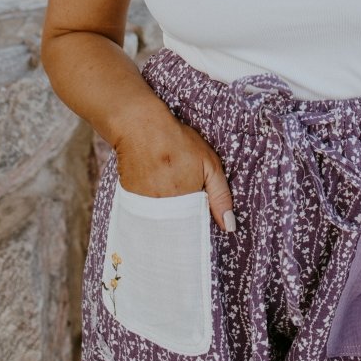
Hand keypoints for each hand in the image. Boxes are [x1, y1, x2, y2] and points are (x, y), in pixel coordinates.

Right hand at [113, 103, 235, 233]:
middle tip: (181, 202)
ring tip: (167, 195)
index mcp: (186, 205)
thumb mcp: (210, 164)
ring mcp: (146, 208)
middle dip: (181, 224)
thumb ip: (220, 196)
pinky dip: (150, 212)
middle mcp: (164, 212)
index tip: (198, 218)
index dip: (197, 226)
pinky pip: (143, 216)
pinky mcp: (131, 203)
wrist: (142, 129)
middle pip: (175, 231)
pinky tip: (154, 194)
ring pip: (159, 225)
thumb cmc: (179, 143)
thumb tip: (229, 227)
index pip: (194, 231)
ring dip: (165, 219)